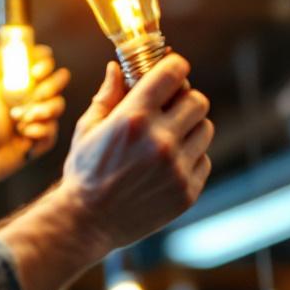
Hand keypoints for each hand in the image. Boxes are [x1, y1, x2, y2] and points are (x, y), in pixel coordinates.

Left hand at [0, 41, 70, 184]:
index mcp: (24, 83)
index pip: (46, 63)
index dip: (45, 64)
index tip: (36, 72)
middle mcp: (36, 97)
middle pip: (60, 80)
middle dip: (48, 88)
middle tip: (34, 97)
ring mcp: (43, 117)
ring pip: (59, 105)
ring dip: (40, 112)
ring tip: (20, 121)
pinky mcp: (46, 137)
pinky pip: (53, 129)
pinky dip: (37, 131)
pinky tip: (24, 137)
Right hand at [54, 54, 213, 254]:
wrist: (87, 223)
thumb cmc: (84, 171)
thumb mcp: (87, 129)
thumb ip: (108, 96)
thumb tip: (117, 67)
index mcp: (133, 118)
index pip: (174, 72)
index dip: (175, 66)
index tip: (171, 70)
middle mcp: (159, 140)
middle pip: (198, 100)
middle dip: (184, 99)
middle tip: (170, 107)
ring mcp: (176, 168)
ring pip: (205, 129)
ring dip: (190, 128)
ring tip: (168, 138)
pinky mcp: (187, 191)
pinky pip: (203, 160)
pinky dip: (189, 158)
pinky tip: (166, 166)